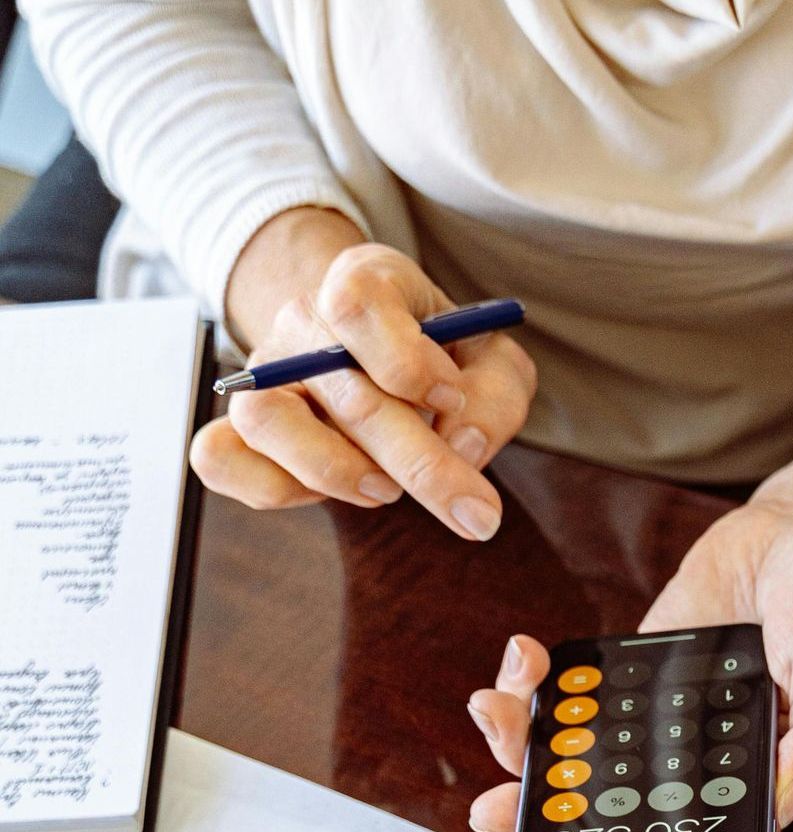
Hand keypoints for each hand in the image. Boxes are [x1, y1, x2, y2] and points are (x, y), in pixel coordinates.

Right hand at [191, 212, 535, 540]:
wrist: (387, 359)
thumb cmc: (447, 362)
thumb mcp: (494, 364)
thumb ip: (495, 396)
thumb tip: (461, 443)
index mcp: (365, 281)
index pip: (356, 305)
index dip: (408, 364)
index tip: (451, 397)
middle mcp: (303, 323)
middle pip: (341, 390)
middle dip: (420, 463)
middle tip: (476, 511)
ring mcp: (263, 375)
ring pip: (265, 421)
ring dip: (339, 471)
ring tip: (389, 489)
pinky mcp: (241, 429)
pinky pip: (219, 459)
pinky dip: (274, 489)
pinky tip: (333, 494)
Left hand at [465, 495, 792, 831]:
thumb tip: (776, 807)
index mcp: (746, 782)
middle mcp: (695, 760)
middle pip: (607, 801)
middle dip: (540, 806)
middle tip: (494, 803)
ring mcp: (658, 716)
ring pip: (580, 750)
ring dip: (523, 738)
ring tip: (498, 709)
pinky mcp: (634, 669)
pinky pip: (578, 691)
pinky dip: (539, 684)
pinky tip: (525, 664)